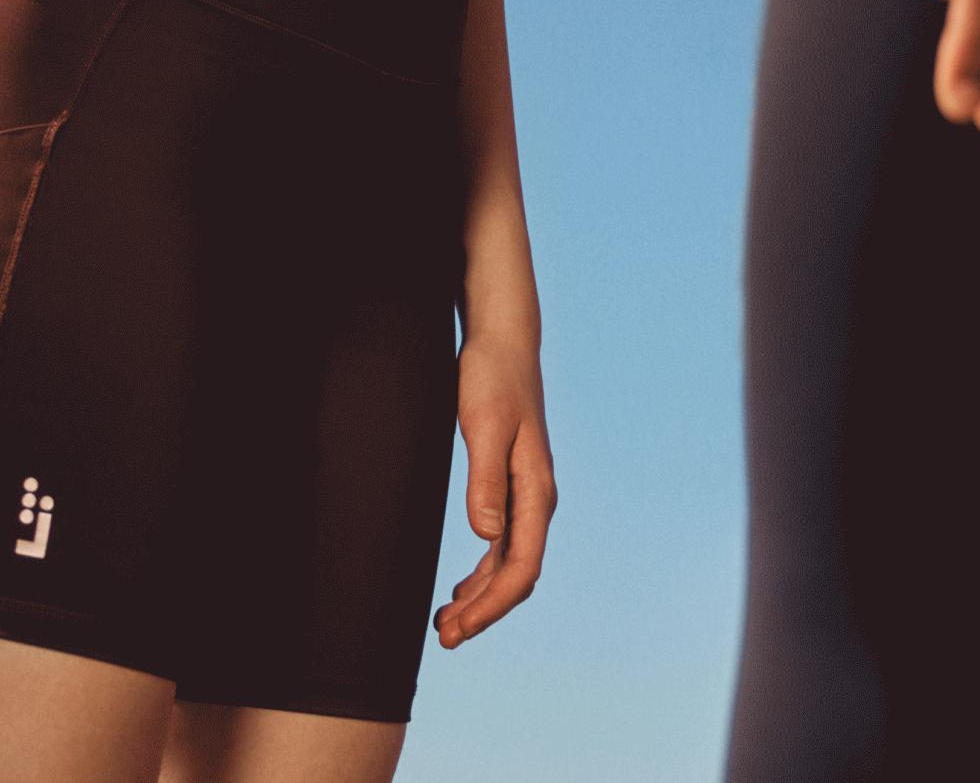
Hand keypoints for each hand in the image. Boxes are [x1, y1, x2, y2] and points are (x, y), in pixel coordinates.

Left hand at [433, 336, 555, 648]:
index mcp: (536, 490)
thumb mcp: (483, 425)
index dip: (492, 605)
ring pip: (509, 564)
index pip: (522, 567)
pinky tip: (461, 589)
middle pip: (517, 574)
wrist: (502, 342)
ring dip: (481, 597)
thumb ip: (485, 480)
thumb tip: (487, 537)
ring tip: (445, 623)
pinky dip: (483, 574)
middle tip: (443, 638)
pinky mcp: (511, 485)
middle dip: (484, 612)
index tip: (460, 628)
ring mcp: (526, 494)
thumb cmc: (491, 378)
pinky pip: (503, 546)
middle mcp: (536, 499)